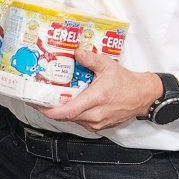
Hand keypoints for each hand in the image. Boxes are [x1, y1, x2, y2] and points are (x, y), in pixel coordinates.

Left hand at [41, 49, 161, 131]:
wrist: (143, 96)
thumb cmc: (126, 82)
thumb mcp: (108, 65)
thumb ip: (90, 58)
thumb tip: (76, 51)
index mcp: (96, 99)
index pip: (67, 111)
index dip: (48, 110)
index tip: (36, 103)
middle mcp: (95, 115)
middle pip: (65, 116)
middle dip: (49, 109)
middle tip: (37, 98)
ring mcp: (97, 123)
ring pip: (72, 120)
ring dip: (60, 111)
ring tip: (49, 99)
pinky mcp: (99, 126)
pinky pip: (80, 121)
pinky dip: (71, 114)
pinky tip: (66, 104)